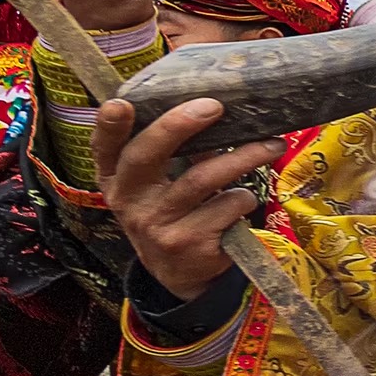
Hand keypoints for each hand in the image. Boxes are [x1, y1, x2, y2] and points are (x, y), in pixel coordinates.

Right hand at [93, 97, 284, 295]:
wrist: (180, 272)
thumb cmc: (172, 211)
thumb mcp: (158, 185)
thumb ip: (171, 153)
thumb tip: (211, 110)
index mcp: (117, 178)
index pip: (104, 149)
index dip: (109, 126)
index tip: (119, 104)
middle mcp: (129, 201)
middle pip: (146, 156)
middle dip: (177, 125)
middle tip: (212, 106)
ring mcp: (156, 225)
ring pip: (201, 178)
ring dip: (244, 157)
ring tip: (271, 146)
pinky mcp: (187, 243)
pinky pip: (227, 205)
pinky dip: (244, 197)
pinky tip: (244, 200)